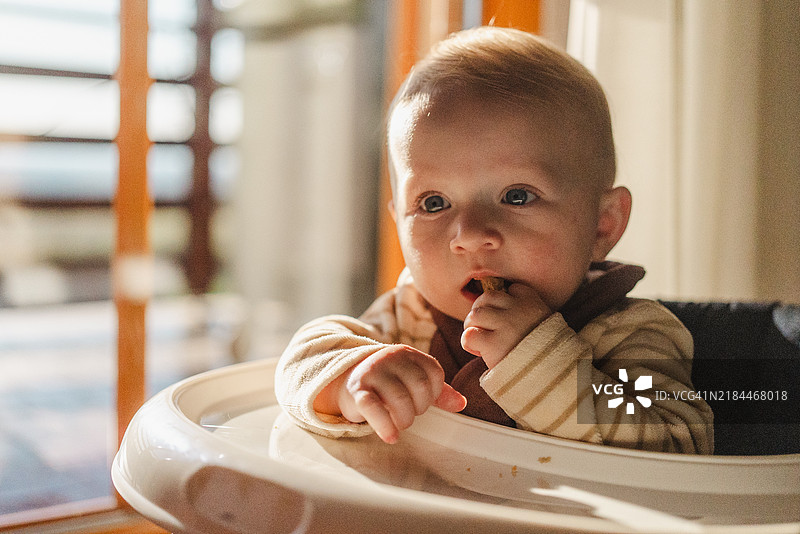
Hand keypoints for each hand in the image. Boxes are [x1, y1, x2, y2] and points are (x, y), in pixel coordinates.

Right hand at [316, 345, 466, 443]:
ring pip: (399, 399)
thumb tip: (462, 403)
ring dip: (404, 420)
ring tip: (398, 423)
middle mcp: (390, 358)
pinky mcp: (357, 391)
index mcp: (408, 354)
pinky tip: (391, 437)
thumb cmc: (387, 383)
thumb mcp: (412, 381)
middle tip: (407, 413)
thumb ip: (438, 392)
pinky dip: (385, 426)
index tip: (420, 401)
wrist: (347, 379)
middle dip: (418, 408)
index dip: (432, 394)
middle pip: (419, 387)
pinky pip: (373, 408)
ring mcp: (372, 373)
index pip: (434, 373)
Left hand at [461, 282, 550, 367]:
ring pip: (475, 314)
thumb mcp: (536, 323)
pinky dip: (468, 342)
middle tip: (486, 331)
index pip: (506, 290)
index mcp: (531, 300)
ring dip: (472, 327)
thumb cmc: (536, 351)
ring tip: (481, 341)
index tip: (504, 322)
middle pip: (486, 298)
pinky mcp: (495, 343)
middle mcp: (519, 309)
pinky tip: (478, 352)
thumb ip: (519, 311)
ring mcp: (507, 324)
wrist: (547, 378)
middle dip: (480, 313)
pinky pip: (469, 335)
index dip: (499, 305)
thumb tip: (486, 306)